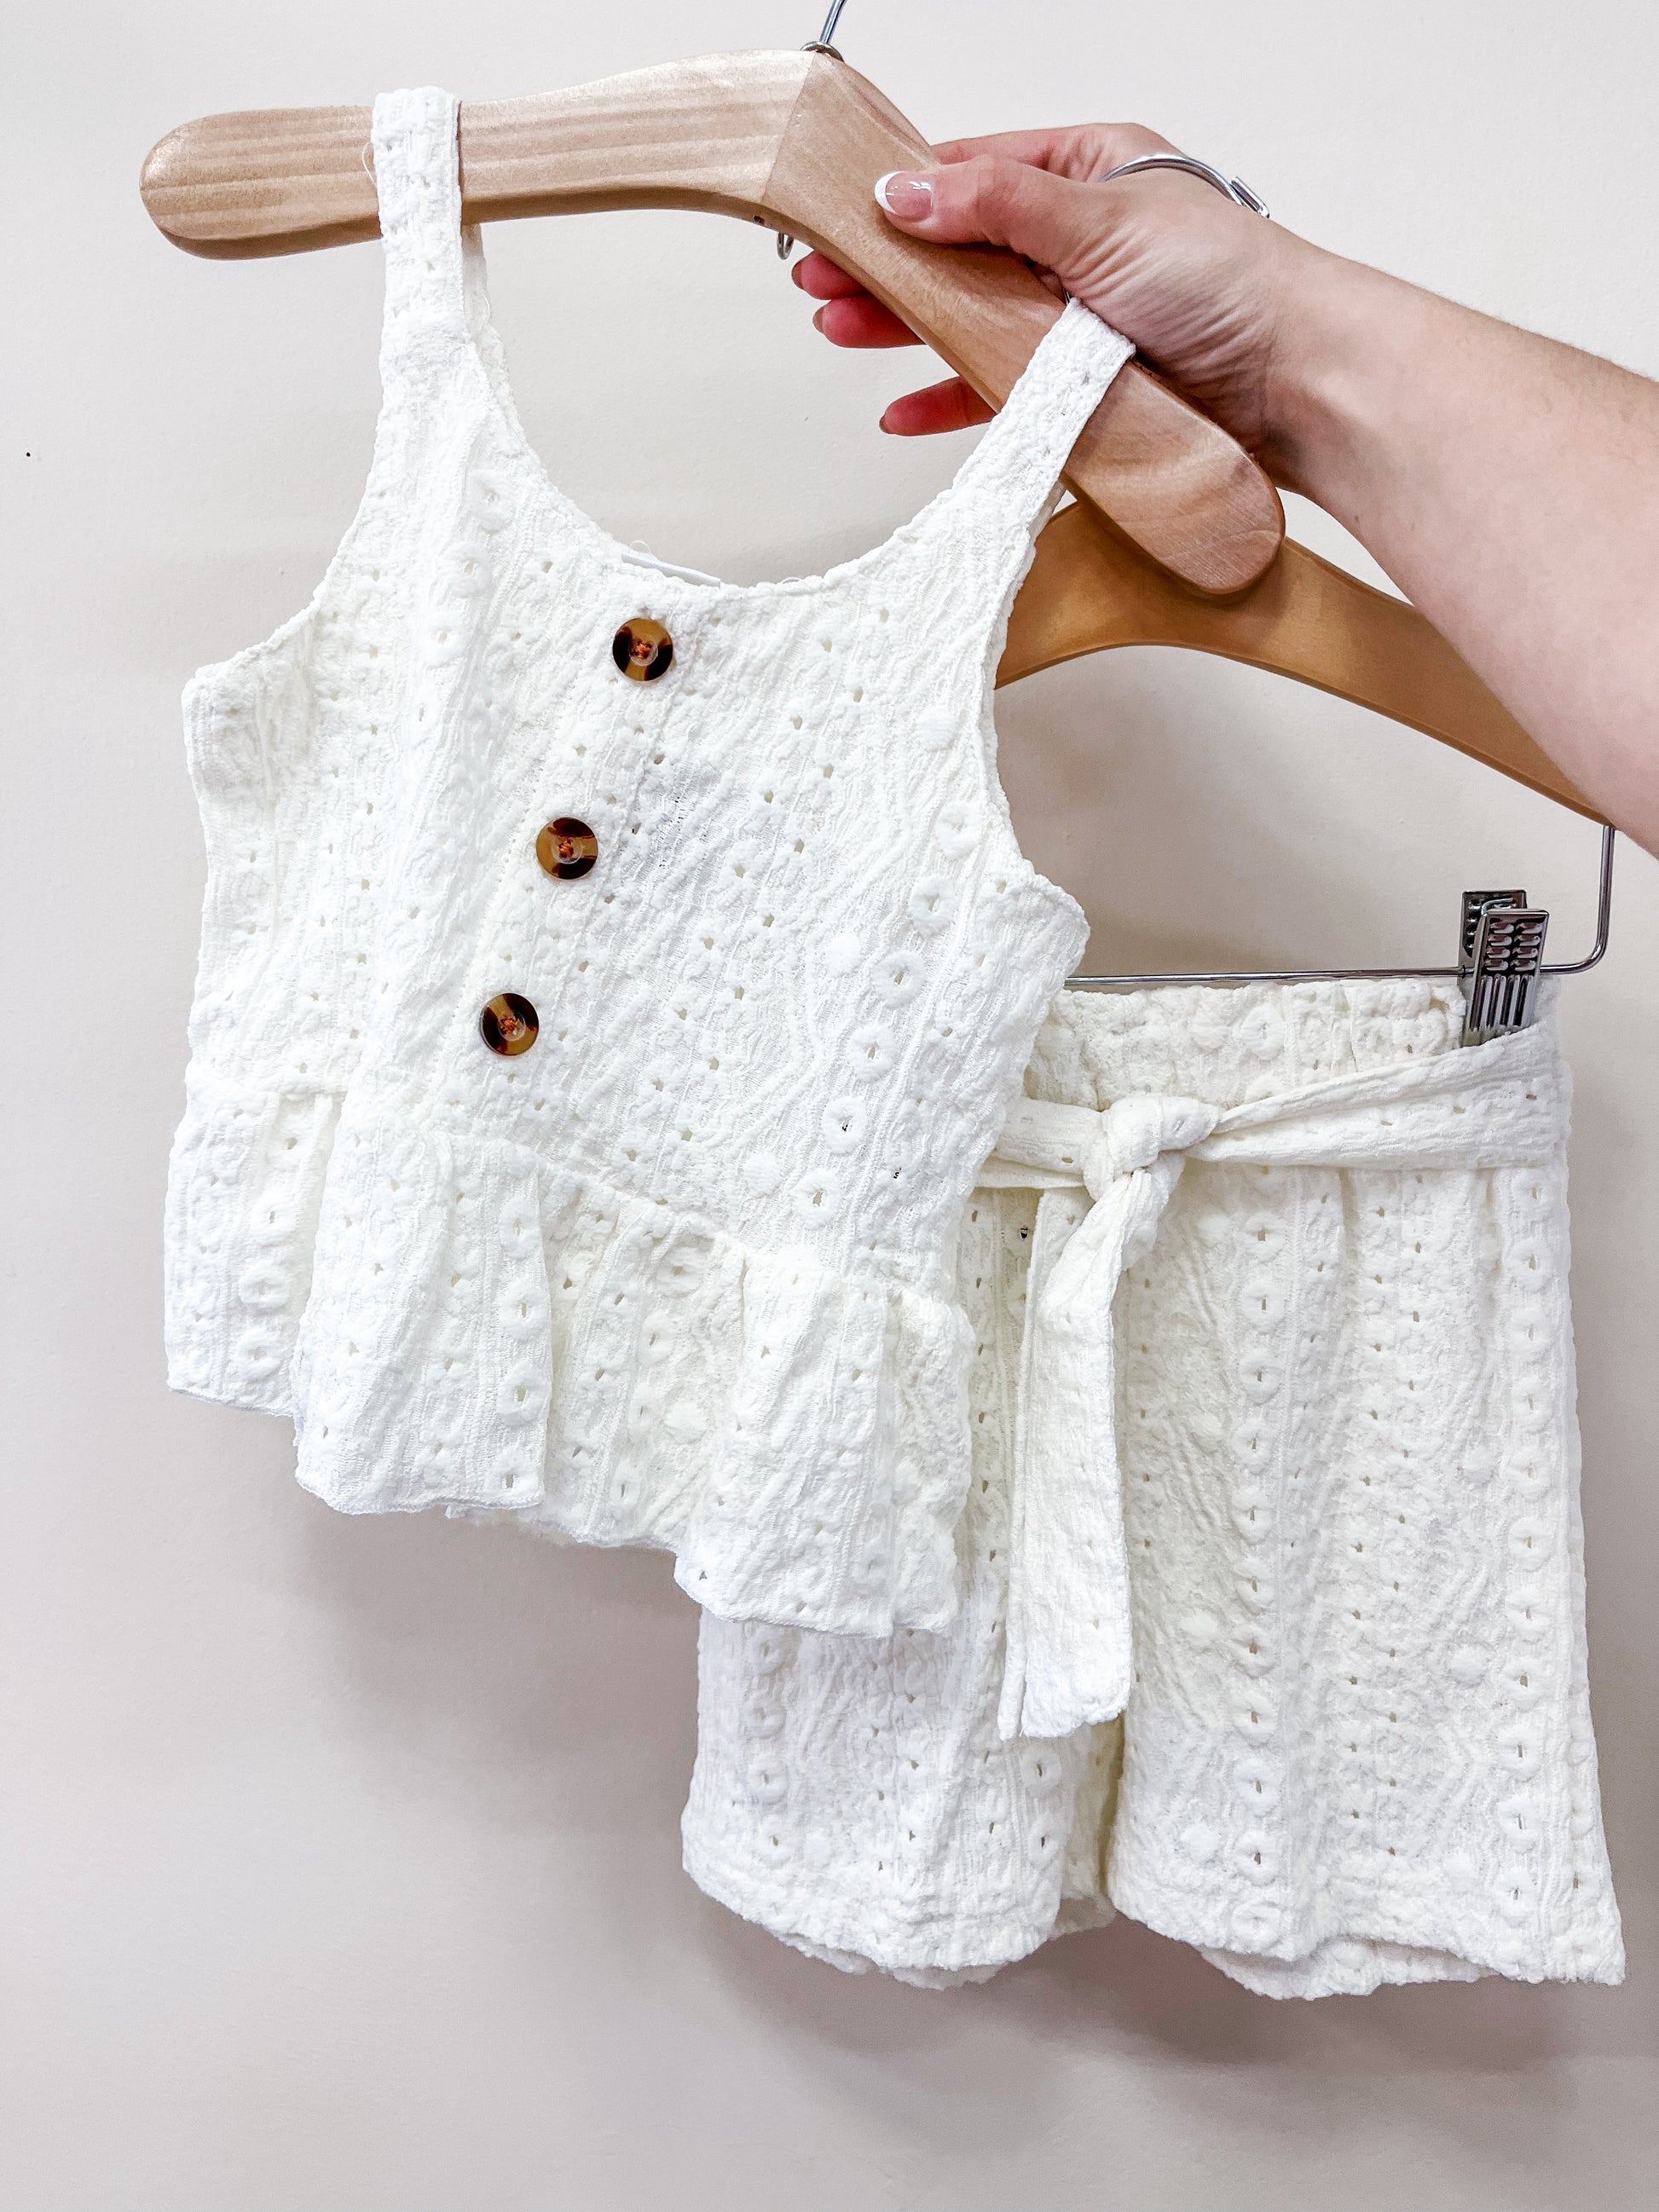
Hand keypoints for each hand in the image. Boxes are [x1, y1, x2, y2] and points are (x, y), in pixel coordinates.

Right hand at [793, 124, 1317, 474]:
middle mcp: (1084, 242)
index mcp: (1092, 174)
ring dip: (907, 330)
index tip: (841, 212)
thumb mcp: (1100, 220)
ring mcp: (1083, 319)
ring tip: (843, 333)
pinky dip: (952, 398)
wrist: (1300, 386)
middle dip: (889, 268)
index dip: (904, 194)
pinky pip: (1002, 390)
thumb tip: (905, 192)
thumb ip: (996, 209)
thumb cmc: (1233, 287)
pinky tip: (904, 406)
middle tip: (818, 280)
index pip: (977, 173)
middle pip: (962, 252)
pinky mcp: (1087, 389)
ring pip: (973, 321)